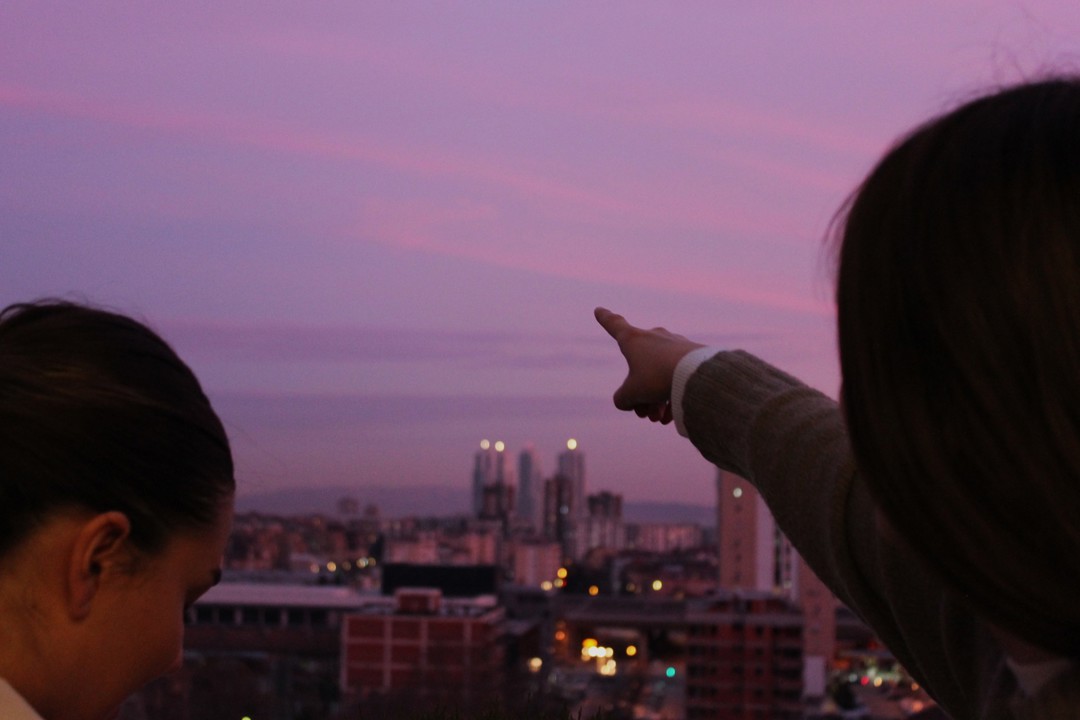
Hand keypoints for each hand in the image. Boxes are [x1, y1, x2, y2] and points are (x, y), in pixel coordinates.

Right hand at [594, 307, 704, 423]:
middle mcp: (654, 337)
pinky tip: (671, 416)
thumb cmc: (658, 379)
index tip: (599, 310)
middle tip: (643, 414)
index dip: (605, 319)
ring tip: (658, 419)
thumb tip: (629, 401)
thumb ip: (623, 398)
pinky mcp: (692, 355)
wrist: (697, 374)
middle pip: (639, 366)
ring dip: (655, 399)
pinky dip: (671, 396)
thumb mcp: (632, 393)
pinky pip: (676, 376)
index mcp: (634, 339)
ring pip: (659, 374)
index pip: (614, 325)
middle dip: (639, 393)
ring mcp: (675, 345)